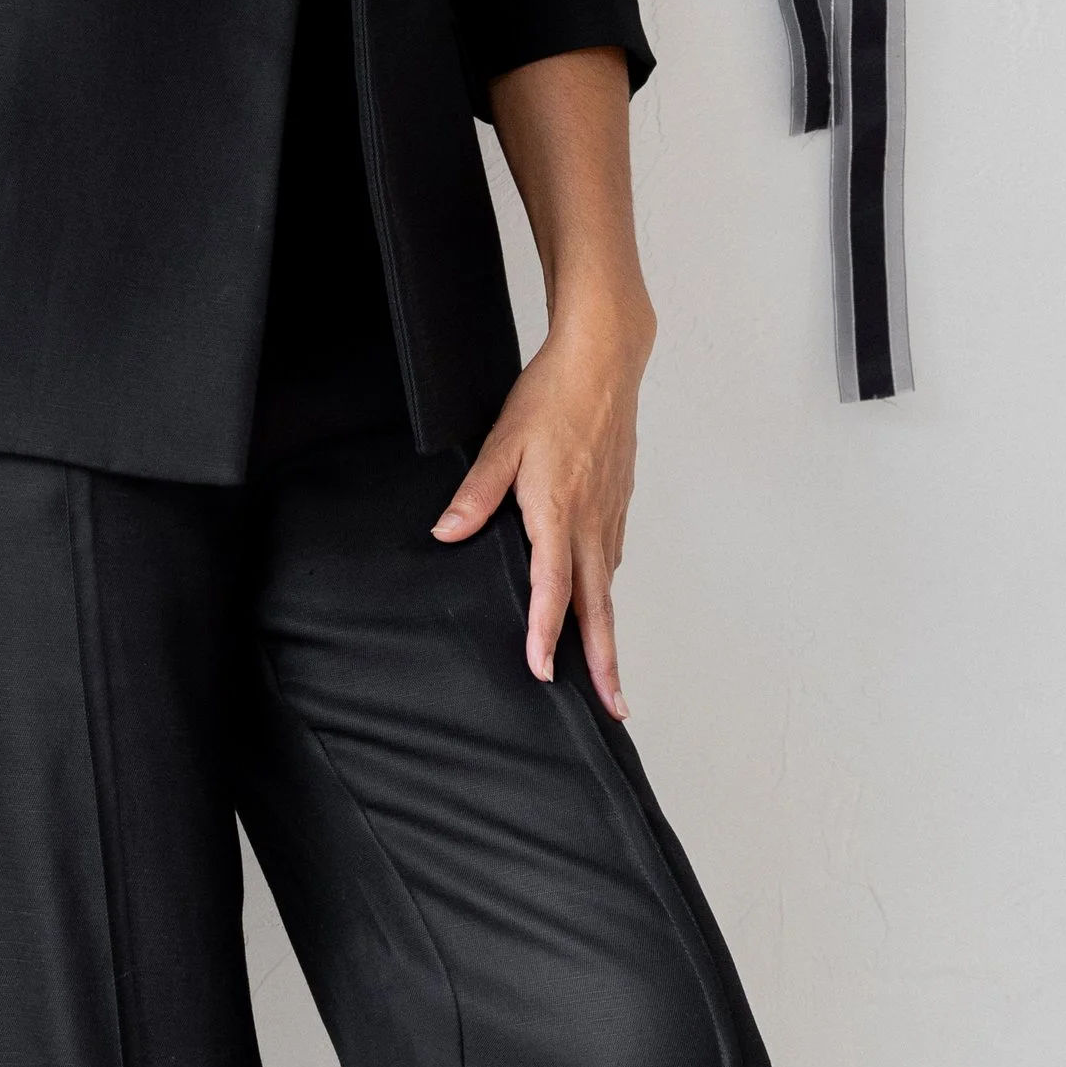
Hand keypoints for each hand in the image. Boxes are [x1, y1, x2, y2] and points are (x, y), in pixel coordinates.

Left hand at [430, 302, 653, 717]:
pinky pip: (611, 557)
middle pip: (600, 606)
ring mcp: (609, 513)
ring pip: (608, 585)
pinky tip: (597, 601)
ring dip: (609, 632)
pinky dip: (606, 590)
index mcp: (557, 511)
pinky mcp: (618, 502)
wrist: (604, 361)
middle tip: (615, 705)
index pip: (554, 588)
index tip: (544, 672)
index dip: (548, 634)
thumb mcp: (501, 443)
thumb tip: (447, 533)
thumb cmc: (551, 397)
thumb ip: (475, 494)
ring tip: (608, 672)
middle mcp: (590, 521)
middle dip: (607, 661)